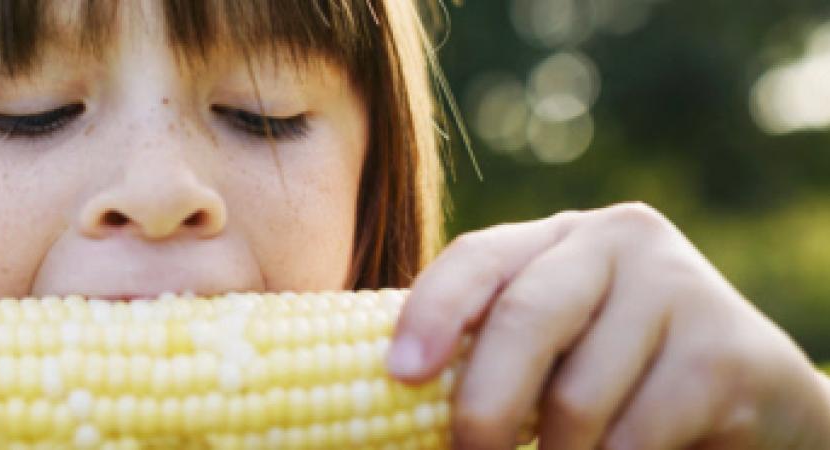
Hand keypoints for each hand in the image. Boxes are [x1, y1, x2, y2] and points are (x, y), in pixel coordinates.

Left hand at [389, 202, 829, 448]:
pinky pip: (634, 435)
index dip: (431, 313)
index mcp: (555, 239)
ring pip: (576, 399)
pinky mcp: (727, 350)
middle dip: (479, 408)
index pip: (477, 258)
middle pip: (523, 321)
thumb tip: (387, 397)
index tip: (400, 375)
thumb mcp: (552, 356)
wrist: (756, 404)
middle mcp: (617, 241)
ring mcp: (679, 286)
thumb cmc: (623, 384)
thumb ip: (488, 356)